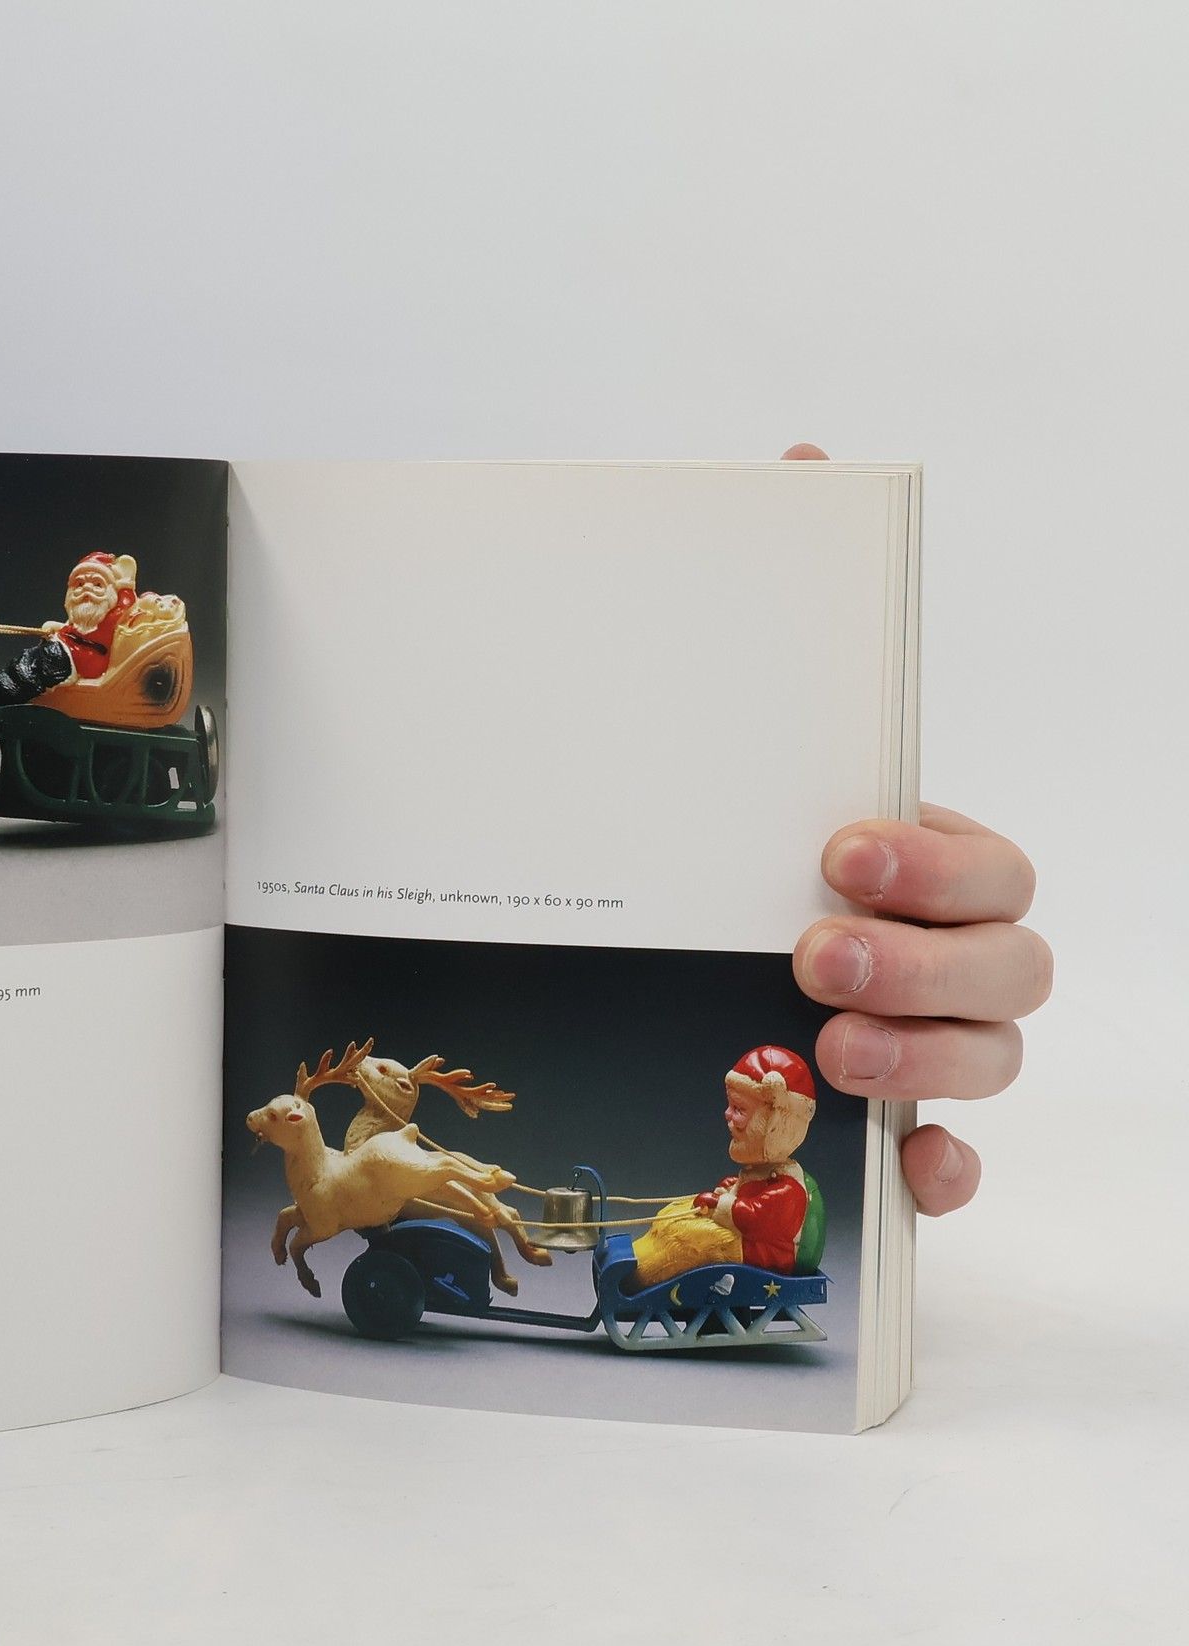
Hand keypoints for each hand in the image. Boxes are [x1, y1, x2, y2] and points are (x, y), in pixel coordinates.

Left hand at [782, 444, 1048, 1214]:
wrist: (654, 954)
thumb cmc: (719, 846)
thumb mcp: (721, 743)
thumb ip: (764, 615)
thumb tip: (803, 457)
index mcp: (914, 866)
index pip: (989, 864)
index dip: (939, 860)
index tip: (841, 850)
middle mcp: (939, 959)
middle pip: (1008, 969)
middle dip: (922, 963)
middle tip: (812, 952)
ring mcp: (924, 1053)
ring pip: (991, 1064)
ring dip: (924, 1062)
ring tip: (822, 1049)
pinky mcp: (886, 1134)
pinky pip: (947, 1167)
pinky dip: (936, 1173)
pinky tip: (900, 1169)